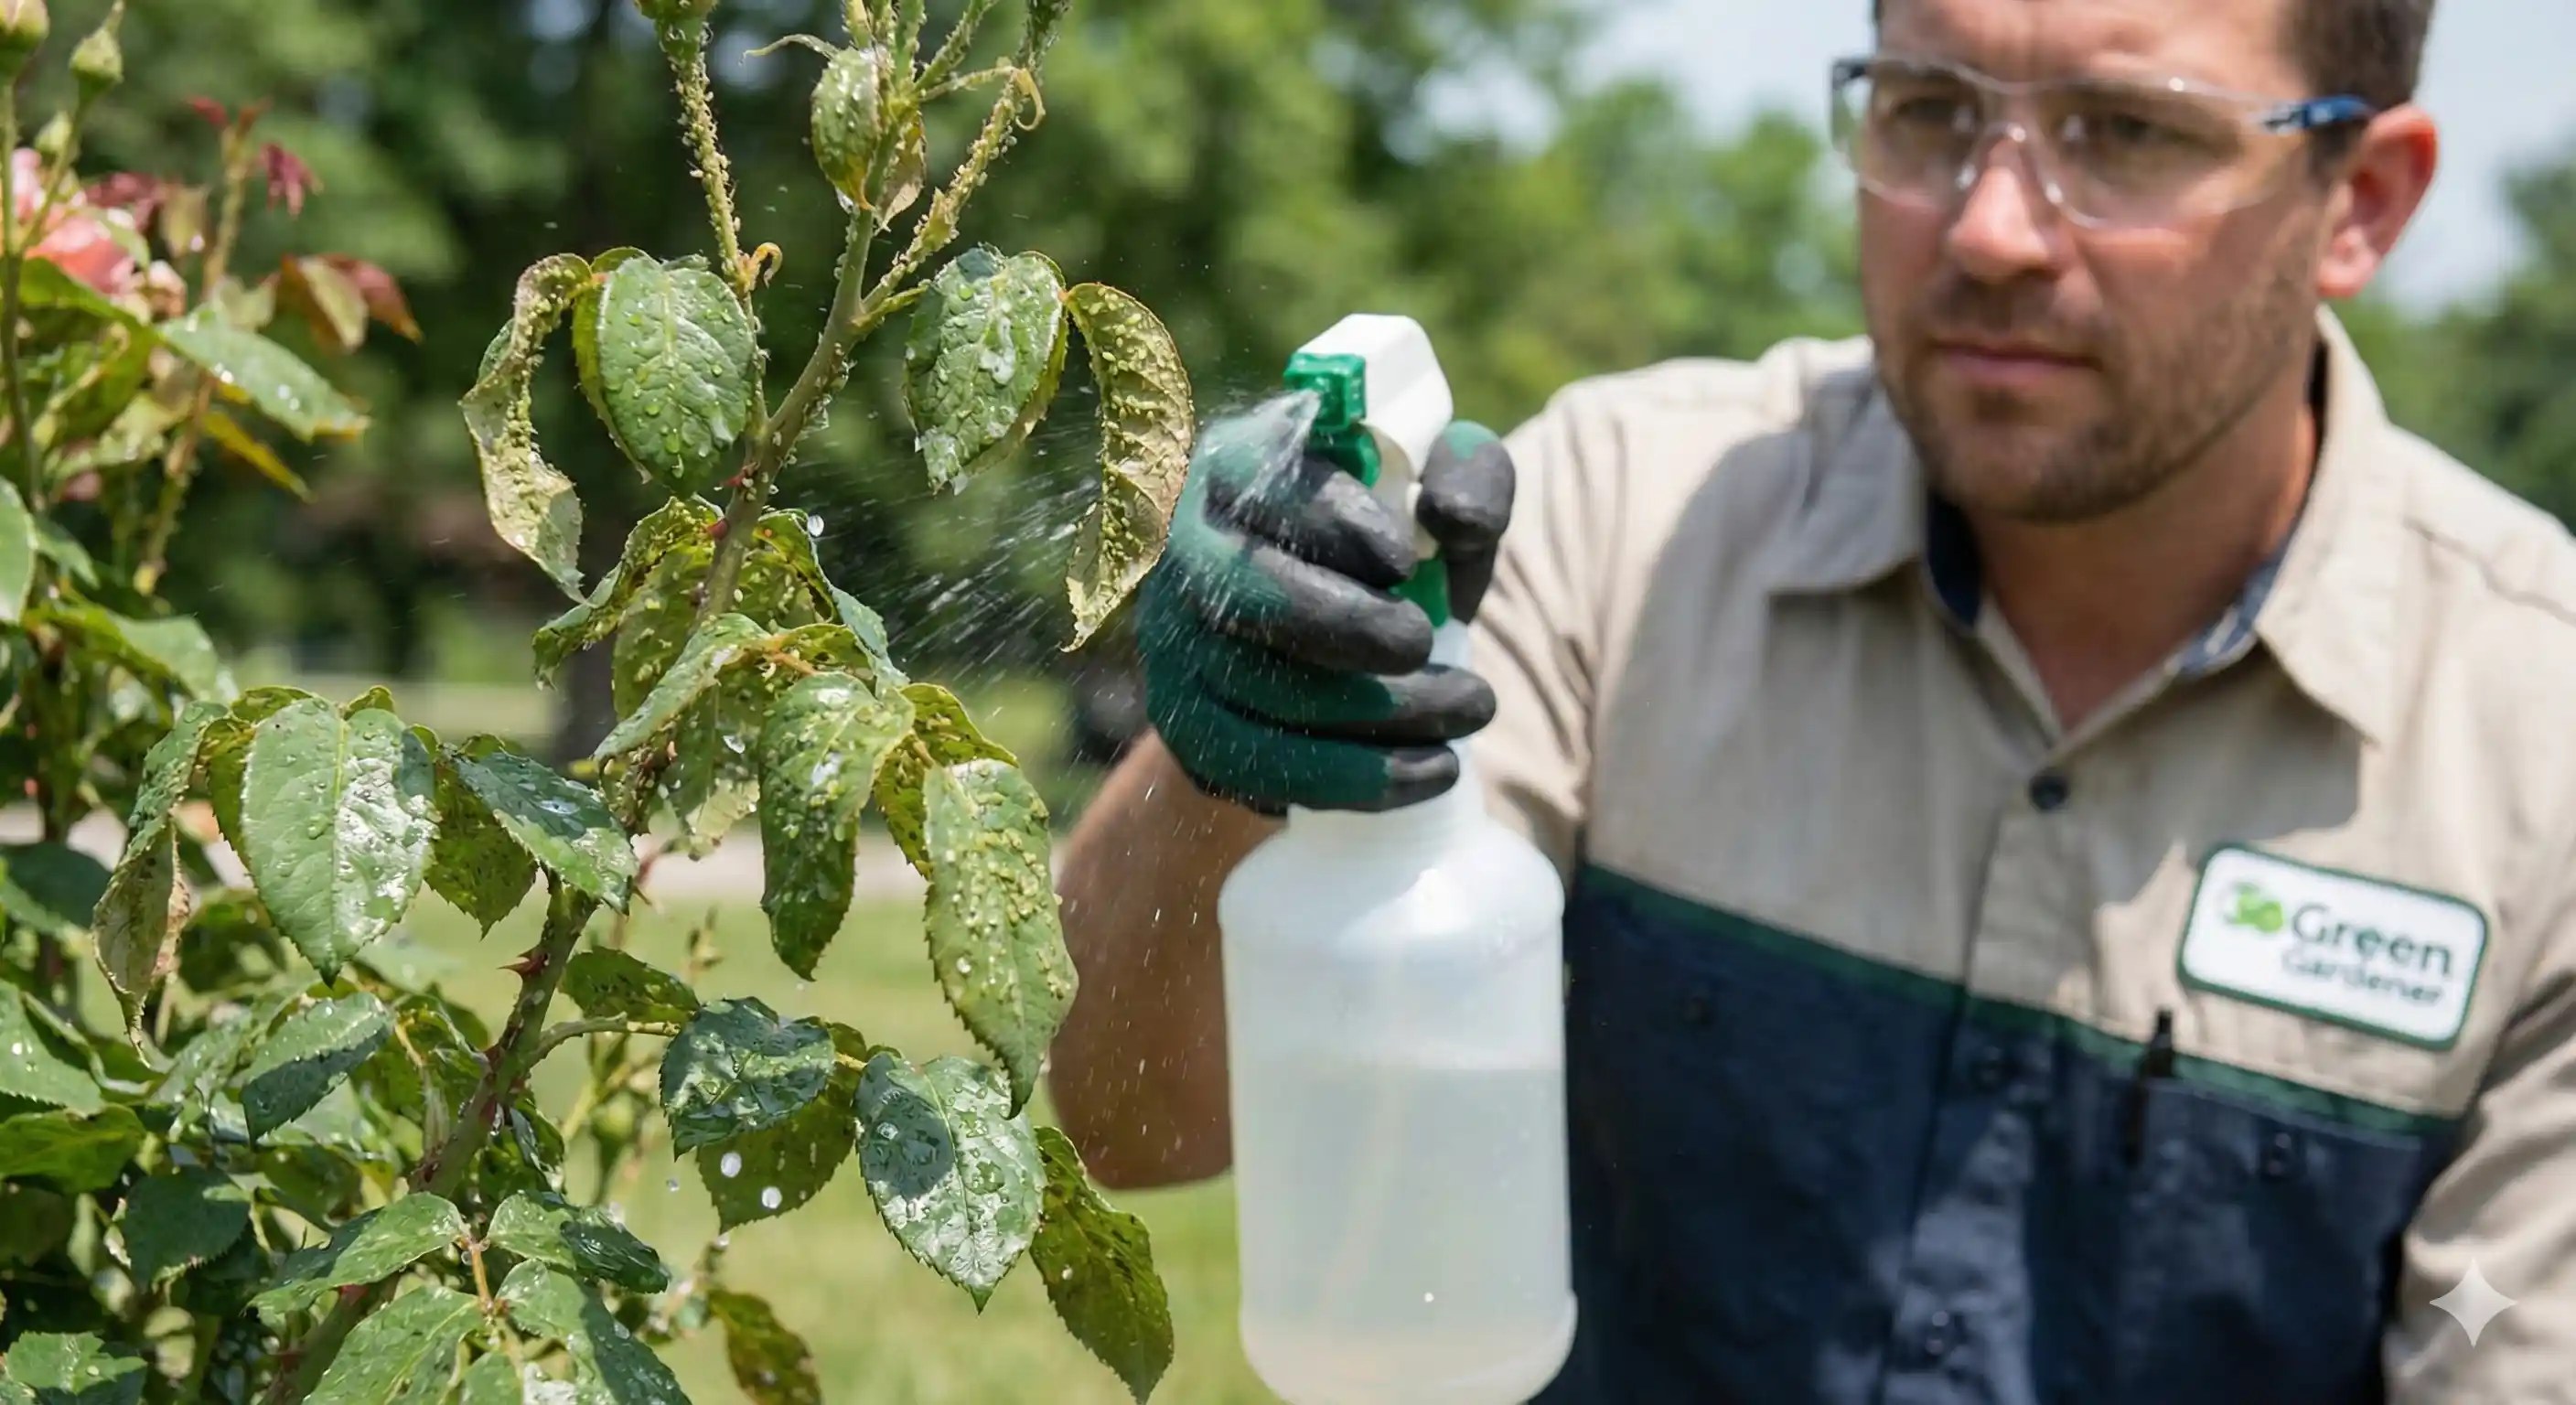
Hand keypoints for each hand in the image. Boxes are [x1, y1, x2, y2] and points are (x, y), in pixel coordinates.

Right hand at [1137, 410, 1514, 813]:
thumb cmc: (1396, 539)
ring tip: (1469, 710)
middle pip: (1238, 593)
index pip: (1260, 480)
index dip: (1332, 521)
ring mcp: (1173, 641)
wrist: (1339, 630)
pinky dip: (1351, 780)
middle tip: (1424, 642)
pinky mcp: (1186, 722)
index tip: (1404, 558)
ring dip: (1375, 714)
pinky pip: (1253, 767)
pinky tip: (1429, 773)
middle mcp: (1184, 549)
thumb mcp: (1444, 488)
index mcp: (1239, 464)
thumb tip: (1451, 519)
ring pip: (1253, 691)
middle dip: (1346, 627)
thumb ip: (1471, 476)